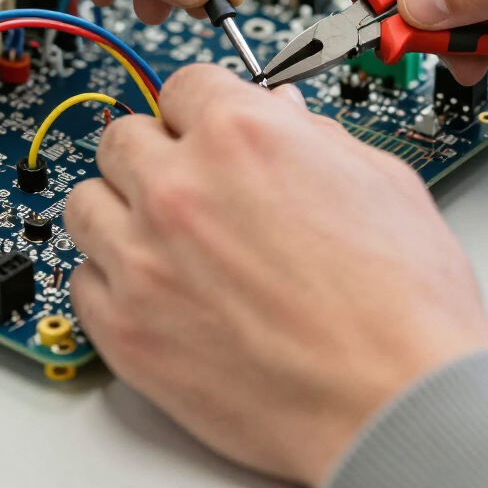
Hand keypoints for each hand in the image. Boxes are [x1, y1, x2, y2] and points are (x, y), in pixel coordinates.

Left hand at [64, 65, 487, 485]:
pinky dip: (111, 278)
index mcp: (242, 133)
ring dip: (119, 208)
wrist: (397, 404)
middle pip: (123, 136)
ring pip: (87, 202)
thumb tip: (282, 113)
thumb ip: (314, 133)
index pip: (183, 84)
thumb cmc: (403, 302)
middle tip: (185, 178)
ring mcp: (143, 260)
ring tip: (159, 233)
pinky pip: (83, 280)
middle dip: (155, 149)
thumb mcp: (378, 180)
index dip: (200, 106)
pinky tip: (154, 288)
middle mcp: (181, 186)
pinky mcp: (127, 331)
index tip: (202, 125)